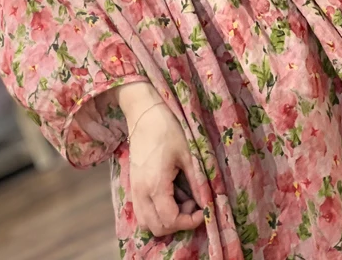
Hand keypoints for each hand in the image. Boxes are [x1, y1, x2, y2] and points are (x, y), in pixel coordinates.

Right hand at [127, 102, 205, 236]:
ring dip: (165, 220)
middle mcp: (141, 192)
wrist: (145, 114)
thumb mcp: (188, 154)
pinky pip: (142, 211)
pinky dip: (156, 213)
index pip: (170, 220)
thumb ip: (197, 181)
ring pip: (147, 222)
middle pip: (157, 227)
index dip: (189, 221)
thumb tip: (208, 201)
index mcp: (155, 184)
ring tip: (181, 200)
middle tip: (193, 204)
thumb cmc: (168, 130)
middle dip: (178, 223)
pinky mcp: (133, 185)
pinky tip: (170, 195)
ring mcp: (134, 190)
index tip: (203, 210)